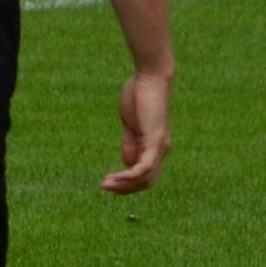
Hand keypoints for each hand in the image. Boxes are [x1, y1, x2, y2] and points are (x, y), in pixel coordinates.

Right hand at [105, 68, 170, 193]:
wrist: (150, 78)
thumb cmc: (140, 96)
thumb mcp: (132, 124)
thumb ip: (131, 142)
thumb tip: (127, 163)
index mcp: (155, 146)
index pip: (144, 175)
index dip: (126, 183)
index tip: (106, 182)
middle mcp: (161, 150)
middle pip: (146, 182)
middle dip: (124, 188)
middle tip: (104, 186)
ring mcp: (160, 146)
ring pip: (145, 179)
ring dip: (124, 185)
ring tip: (105, 184)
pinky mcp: (155, 140)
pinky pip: (144, 168)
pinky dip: (129, 177)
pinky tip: (115, 178)